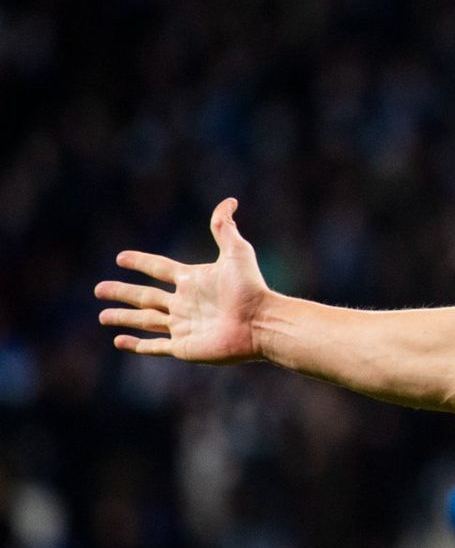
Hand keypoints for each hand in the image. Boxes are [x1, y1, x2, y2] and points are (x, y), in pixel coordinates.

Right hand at [95, 198, 272, 362]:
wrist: (261, 323)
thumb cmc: (251, 288)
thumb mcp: (236, 252)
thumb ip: (225, 227)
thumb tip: (230, 200)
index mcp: (192, 280)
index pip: (159, 268)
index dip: (140, 262)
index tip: (121, 258)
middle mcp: (185, 303)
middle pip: (145, 296)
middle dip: (122, 292)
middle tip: (98, 289)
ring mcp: (183, 326)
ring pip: (145, 321)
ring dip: (123, 318)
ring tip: (102, 316)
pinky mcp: (185, 347)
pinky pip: (156, 346)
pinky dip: (137, 345)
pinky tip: (120, 341)